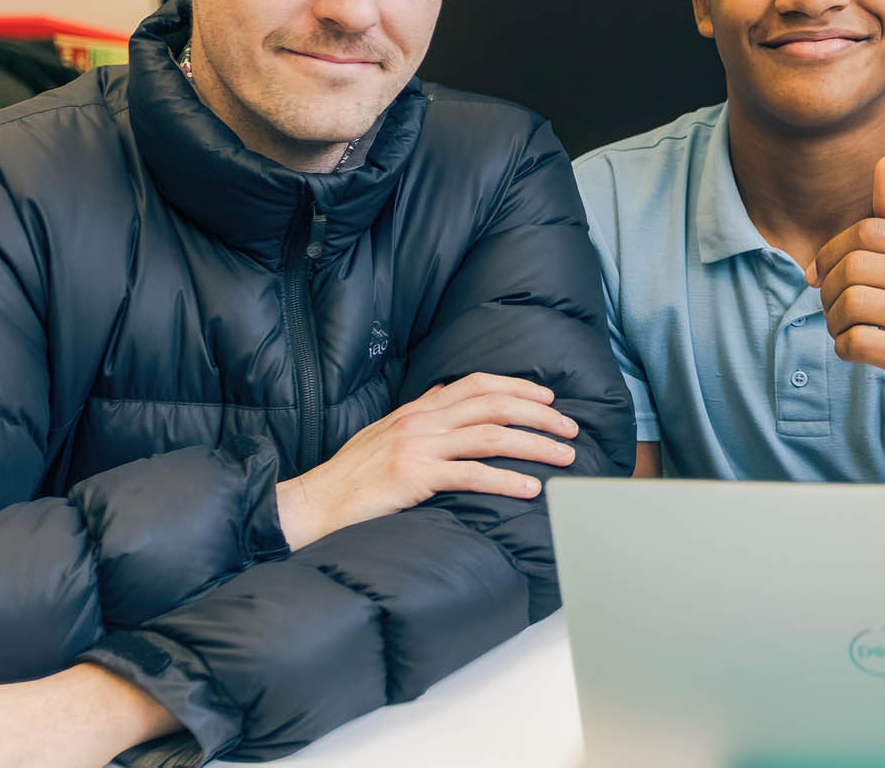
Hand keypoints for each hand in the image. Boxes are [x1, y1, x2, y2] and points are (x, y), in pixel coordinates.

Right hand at [277, 371, 579, 549]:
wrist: (314, 501)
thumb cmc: (352, 474)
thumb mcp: (386, 433)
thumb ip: (419, 415)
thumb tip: (444, 394)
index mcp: (419, 408)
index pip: (478, 384)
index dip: (518, 387)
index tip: (547, 399)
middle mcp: (423, 420)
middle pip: (494, 404)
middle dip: (539, 414)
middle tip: (569, 428)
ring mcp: (419, 446)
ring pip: (492, 435)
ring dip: (534, 445)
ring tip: (563, 458)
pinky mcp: (416, 477)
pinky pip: (472, 474)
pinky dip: (506, 479)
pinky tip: (530, 488)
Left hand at [809, 156, 884, 445]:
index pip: (867, 231)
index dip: (832, 252)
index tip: (825, 277)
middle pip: (854, 266)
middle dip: (830, 290)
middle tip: (836, 310)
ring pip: (851, 303)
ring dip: (834, 321)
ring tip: (846, 330)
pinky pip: (856, 341)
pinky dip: (844, 348)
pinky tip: (858, 352)